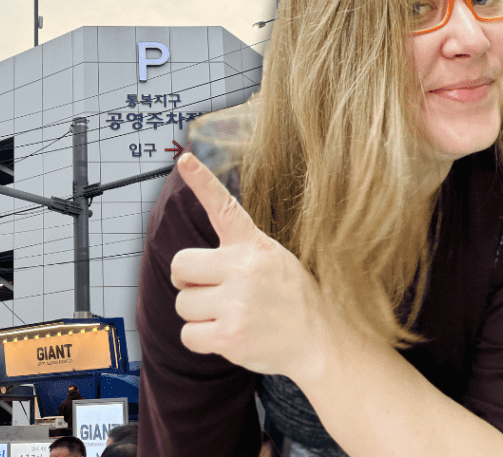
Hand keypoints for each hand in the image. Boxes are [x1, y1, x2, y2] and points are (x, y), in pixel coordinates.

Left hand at [170, 154, 335, 379]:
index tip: (185, 160)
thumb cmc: (292, 300)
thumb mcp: (274, 259)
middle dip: (188, 281)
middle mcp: (244, 270)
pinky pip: (187, 335)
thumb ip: (239, 251)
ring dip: (198, 313)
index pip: (223, 207)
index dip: (202, 182)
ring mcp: (237, 304)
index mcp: (254, 246)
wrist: (322, 342)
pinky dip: (201, 339)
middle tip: (212, 291)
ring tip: (230, 316)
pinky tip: (226, 336)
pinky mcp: (230, 337)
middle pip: (180, 265)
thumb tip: (192, 260)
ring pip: (182, 303)